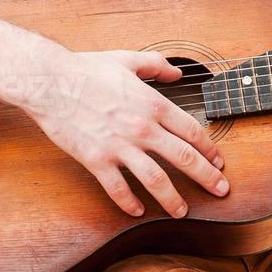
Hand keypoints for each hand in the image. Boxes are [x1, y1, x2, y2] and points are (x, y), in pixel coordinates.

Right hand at [19, 48, 227, 217]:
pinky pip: (118, 188)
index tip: (219, 161)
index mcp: (154, 104)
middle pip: (185, 158)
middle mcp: (143, 128)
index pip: (193, 131)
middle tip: (220, 191)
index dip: (210, 149)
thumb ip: (157, 66)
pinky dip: (129, 203)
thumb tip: (177, 73)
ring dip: (172, 199)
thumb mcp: (128, 60)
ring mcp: (120, 146)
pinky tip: (137, 212)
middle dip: (207, 178)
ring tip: (182, 211)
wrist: (50, 81)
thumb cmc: (87, 69)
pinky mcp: (97, 160)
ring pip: (156, 180)